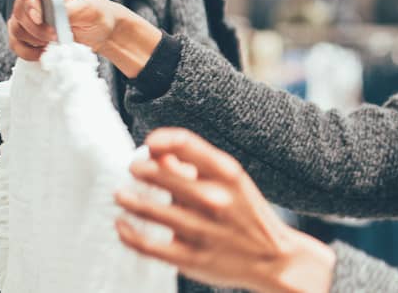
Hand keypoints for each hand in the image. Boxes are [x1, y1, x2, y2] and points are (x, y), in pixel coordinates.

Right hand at [8, 0, 118, 59]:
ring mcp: (28, 11)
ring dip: (35, 39)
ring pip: (16, 26)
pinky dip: (28, 50)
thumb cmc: (98, 13)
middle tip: (56, 35)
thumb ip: (70, 10)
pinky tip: (44, 52)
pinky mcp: (26, 30)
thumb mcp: (91, 8)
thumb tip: (54, 17)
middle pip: (19, 8)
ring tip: (56, 42)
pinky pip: (15, 42)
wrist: (101, 31)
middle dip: (37, 27)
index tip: (40, 18)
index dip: (29, 1)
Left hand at [115, 128, 334, 292]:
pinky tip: (122, 224)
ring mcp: (202, 230)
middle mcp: (215, 199)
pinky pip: (147, 244)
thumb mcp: (231, 182)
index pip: (185, 143)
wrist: (275, 259)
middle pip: (160, 173)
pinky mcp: (191, 258)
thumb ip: (196, 165)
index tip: (149, 143)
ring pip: (149, 208)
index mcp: (228, 174)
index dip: (159, 139)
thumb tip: (156, 152)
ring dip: (128, 198)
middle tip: (134, 169)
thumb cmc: (247, 214)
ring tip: (122, 195)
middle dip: (139, 168)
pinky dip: (128, 232)